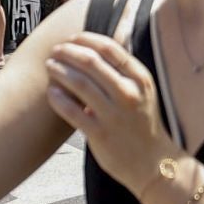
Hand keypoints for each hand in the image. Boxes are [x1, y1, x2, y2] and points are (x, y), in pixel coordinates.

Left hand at [44, 31, 175, 194]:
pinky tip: (51, 92)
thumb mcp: (143, 93)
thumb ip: (123, 73)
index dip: (86, 39)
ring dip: (60, 70)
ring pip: (79, 83)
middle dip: (68, 52)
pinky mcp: (100, 134)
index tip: (72, 39)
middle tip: (55, 50)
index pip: (109, 48)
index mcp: (140, 79)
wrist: (153, 163)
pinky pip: (72, 111)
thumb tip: (93, 51)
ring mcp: (114, 115)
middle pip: (91, 62)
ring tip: (50, 66)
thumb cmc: (143, 125)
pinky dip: (58, 98)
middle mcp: (129, 94)